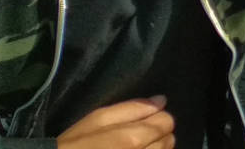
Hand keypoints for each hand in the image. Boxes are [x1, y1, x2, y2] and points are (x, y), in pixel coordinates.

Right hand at [57, 98, 173, 148]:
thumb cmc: (76, 144)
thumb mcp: (98, 119)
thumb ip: (132, 109)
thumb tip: (161, 101)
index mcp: (135, 139)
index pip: (167, 122)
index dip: (155, 118)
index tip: (141, 122)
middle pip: (169, 140)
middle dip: (156, 136)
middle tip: (134, 138)